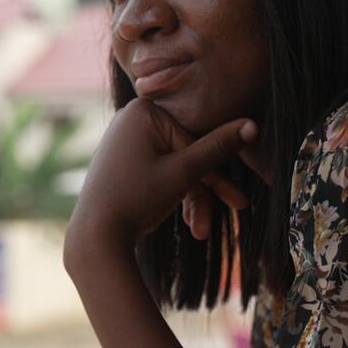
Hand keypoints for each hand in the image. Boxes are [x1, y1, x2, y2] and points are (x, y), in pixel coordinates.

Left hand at [67, 98, 258, 252]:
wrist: (95, 237)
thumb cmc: (137, 199)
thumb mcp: (183, 173)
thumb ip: (218, 148)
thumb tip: (253, 125)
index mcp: (142, 109)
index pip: (195, 140)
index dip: (218, 174)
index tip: (240, 201)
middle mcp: (130, 118)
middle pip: (185, 153)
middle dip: (204, 190)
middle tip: (232, 214)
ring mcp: (125, 140)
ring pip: (174, 166)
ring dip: (190, 198)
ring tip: (200, 229)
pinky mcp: (124, 160)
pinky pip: (159, 172)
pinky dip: (172, 194)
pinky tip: (187, 221)